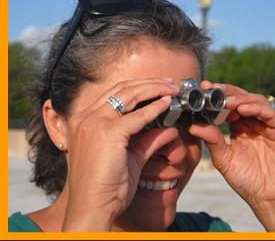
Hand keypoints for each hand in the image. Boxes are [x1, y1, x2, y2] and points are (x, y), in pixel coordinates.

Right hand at [61, 78, 179, 230]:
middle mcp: (85, 117)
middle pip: (122, 89)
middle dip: (149, 83)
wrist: (92, 209)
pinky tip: (168, 104)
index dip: (138, 87)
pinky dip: (155, 108)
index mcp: (84, 120)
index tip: (158, 86)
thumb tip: (169, 128)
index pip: (114, 94)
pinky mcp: (106, 133)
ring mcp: (93, 123)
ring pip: (129, 95)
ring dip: (154, 88)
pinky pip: (137, 116)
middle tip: (170, 83)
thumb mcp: (129, 156)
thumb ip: (147, 139)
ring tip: (172, 89)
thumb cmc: (106, 186)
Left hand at [188, 81, 274, 230]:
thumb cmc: (247, 179)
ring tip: (225, 100)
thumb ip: (212, 141)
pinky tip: (241, 108)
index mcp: (238, 127)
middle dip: (225, 92)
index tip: (201, 91)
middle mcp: (252, 122)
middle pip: (239, 98)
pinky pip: (269, 113)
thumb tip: (193, 126)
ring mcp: (266, 125)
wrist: (269, 198)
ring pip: (254, 101)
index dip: (214, 98)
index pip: (226, 107)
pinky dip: (255, 107)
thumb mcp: (224, 159)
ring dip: (239, 97)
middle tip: (211, 88)